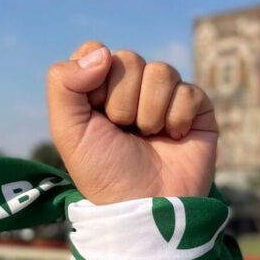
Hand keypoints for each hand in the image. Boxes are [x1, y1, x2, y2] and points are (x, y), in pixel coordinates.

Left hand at [47, 41, 217, 204]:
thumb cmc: (104, 173)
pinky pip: (188, 90)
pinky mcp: (196, 107)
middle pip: (128, 59)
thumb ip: (64, 83)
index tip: (96, 115)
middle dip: (122, 103)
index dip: (95, 82)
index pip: (96, 52)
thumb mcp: (68, 131)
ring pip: (161, 71)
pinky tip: (174, 139)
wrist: (145, 207)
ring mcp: (165, 97)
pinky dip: (177, 119)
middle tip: (124, 132)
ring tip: (149, 138)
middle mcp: (132, 89)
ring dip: (150, 113)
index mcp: (98, 89)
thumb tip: (102, 52)